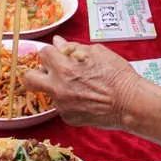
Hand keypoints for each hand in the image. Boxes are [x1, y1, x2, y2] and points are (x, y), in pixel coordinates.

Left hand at [24, 35, 141, 128]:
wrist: (130, 103)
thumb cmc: (118, 76)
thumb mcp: (98, 52)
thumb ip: (74, 47)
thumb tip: (59, 43)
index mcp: (64, 68)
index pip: (43, 53)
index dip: (52, 52)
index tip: (58, 55)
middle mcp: (58, 88)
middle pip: (29, 78)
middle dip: (35, 72)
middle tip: (48, 71)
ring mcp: (62, 105)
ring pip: (49, 92)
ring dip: (58, 87)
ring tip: (80, 87)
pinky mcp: (68, 118)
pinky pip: (62, 106)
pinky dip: (70, 101)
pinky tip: (86, 99)